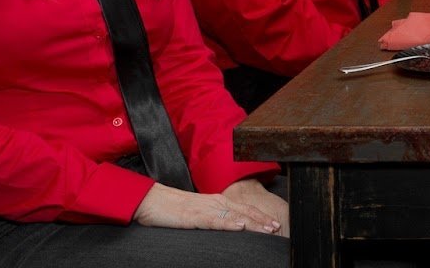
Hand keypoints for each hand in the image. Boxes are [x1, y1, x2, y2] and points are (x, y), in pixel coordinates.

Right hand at [132, 182, 281, 235]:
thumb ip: (213, 218)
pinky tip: (240, 227)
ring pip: (234, 216)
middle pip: (245, 211)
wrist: (151, 201)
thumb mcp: (197, 213)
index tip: (274, 223)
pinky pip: (215, 221)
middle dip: (263, 220)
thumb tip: (229, 228)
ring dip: (253, 223)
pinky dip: (229, 224)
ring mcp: (205, 209)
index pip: (244, 209)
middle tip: (277, 227)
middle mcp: (215, 203)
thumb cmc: (172, 209)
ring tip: (267, 229)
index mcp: (217, 201)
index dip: (260, 216)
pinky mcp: (194, 216)